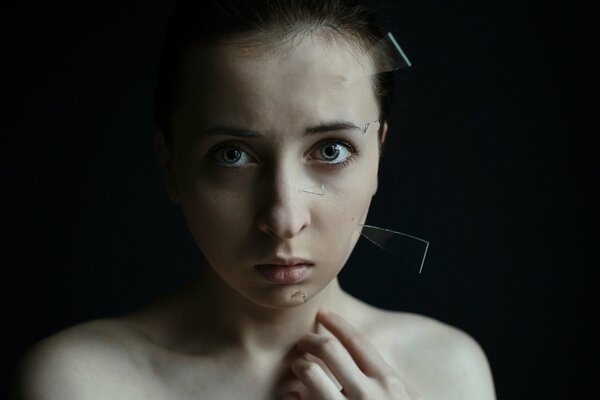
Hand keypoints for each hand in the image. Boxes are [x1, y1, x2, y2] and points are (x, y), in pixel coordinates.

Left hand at [290, 310, 419, 399]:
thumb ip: (387, 381)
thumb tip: (363, 359)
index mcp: (388, 383)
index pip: (357, 342)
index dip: (337, 323)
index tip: (322, 314)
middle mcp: (369, 395)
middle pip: (329, 350)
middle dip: (310, 340)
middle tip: (303, 342)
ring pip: (310, 373)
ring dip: (299, 366)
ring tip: (298, 367)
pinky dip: (293, 397)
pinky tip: (292, 396)